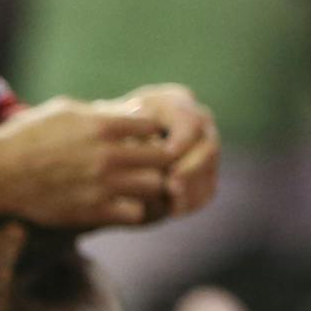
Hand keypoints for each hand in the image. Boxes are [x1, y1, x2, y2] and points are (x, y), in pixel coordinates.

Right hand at [0, 95, 171, 228]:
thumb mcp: (62, 111)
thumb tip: (135, 112)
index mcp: (100, 125)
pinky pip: (136, 213)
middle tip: (144, 162)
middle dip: (157, 158)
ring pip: (156, 186)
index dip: (150, 131)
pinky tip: (116, 201)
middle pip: (163, 157)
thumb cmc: (27, 136)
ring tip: (133, 183)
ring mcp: (103, 185)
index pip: (153, 126)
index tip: (139, 137)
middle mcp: (107, 155)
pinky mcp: (94, 211)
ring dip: (147, 184)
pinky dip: (131, 207)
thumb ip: (102, 112)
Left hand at [115, 83, 219, 217]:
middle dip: (191, 167)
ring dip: (193, 187)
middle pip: (207, 145)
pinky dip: (192, 200)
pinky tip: (174, 209)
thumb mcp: (107, 122)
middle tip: (172, 185)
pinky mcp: (203, 174)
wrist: (102, 150)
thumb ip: (123, 121)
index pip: (189, 119)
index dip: (182, 138)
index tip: (166, 154)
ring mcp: (204, 148)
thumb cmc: (101, 130)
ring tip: (172, 201)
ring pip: (209, 170)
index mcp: (175, 101)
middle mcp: (197, 122)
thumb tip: (134, 120)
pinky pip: (206, 189)